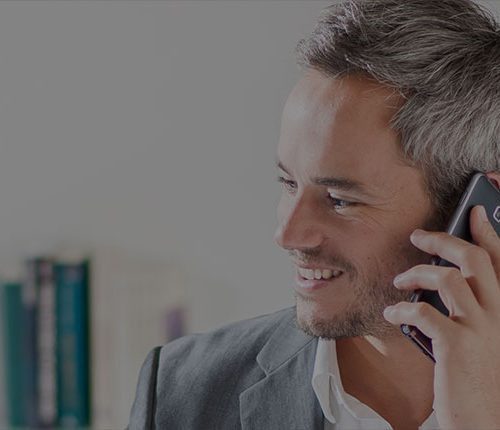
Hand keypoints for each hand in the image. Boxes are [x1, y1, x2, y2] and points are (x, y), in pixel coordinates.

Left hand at [383, 205, 499, 428]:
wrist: (482, 419)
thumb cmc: (475, 375)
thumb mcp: (479, 336)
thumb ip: (466, 308)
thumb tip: (438, 280)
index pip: (499, 261)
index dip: (486, 232)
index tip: (470, 212)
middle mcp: (497, 314)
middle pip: (474, 259)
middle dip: (443, 240)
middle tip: (418, 237)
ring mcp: (479, 328)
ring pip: (449, 279)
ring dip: (417, 275)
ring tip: (399, 282)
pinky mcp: (457, 345)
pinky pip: (423, 312)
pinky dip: (402, 309)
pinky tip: (392, 314)